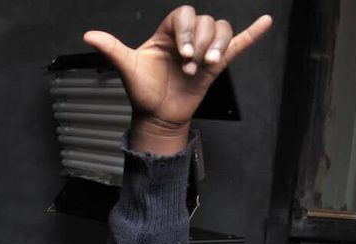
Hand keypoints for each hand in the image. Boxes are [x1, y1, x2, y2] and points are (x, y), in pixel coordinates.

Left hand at [83, 7, 272, 153]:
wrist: (158, 117)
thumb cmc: (144, 92)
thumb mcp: (128, 68)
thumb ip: (112, 49)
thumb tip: (89, 35)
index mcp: (168, 34)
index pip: (183, 15)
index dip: (186, 30)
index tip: (182, 53)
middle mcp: (188, 38)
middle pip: (205, 22)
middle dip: (200, 43)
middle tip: (189, 66)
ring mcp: (204, 50)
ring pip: (221, 30)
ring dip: (217, 46)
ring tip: (206, 65)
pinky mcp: (218, 64)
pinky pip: (239, 43)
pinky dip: (252, 33)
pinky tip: (266, 22)